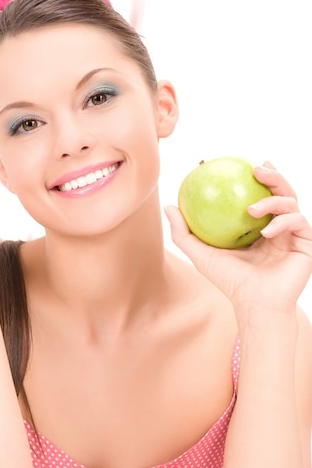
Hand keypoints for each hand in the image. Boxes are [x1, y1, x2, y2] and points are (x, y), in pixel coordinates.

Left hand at [165, 163, 311, 311]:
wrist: (255, 304)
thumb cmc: (229, 281)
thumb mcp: (201, 254)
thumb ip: (183, 232)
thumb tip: (169, 205)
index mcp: (259, 225)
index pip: (261, 194)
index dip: (257, 176)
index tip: (243, 163)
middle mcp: (278, 226)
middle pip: (281, 191)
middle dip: (273, 175)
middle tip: (257, 169)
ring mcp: (293, 234)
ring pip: (292, 202)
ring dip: (273, 200)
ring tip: (253, 209)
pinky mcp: (307, 243)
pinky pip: (298, 221)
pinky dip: (283, 222)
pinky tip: (267, 229)